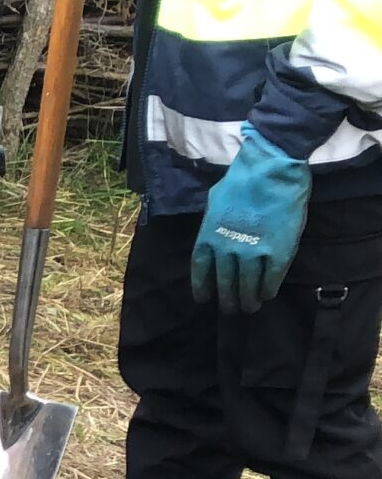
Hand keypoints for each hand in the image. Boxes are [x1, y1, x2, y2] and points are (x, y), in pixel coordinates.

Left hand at [192, 126, 311, 314]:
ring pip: (248, 286)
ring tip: (250, 308)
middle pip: (224, 283)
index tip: (204, 298)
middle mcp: (227, 249)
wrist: (272, 169)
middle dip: (227, 299)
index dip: (202, 287)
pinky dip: (269, 288)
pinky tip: (268, 294)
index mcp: (208, 236)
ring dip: (248, 300)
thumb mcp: (216, 201)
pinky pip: (272, 278)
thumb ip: (214, 221)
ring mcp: (253, 252)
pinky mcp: (278, 251)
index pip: (201, 270)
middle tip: (230, 309)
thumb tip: (215, 232)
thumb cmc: (243, 179)